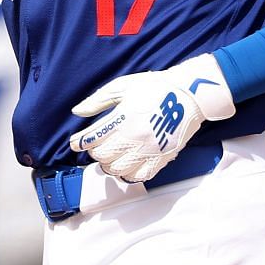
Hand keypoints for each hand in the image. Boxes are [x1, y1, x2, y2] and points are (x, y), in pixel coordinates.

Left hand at [68, 55, 235, 183]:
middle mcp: (135, 138)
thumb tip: (77, 111)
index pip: (92, 139)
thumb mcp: (122, 87)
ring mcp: (149, 150)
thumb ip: (98, 100)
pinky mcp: (162, 158)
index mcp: (123, 118)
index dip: (79, 142)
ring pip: (118, 170)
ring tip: (110, 155)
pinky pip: (140, 177)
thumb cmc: (155, 87)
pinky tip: (126, 165)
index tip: (76, 142)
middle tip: (96, 146)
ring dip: (109, 164)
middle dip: (94, 153)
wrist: (189, 95)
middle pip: (102, 157)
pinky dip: (128, 174)